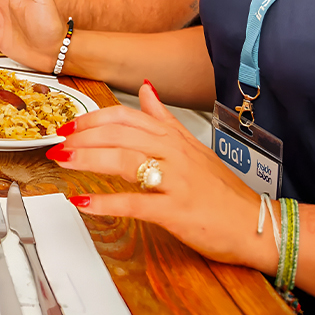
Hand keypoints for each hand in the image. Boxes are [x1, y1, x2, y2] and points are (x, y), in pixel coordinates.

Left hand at [53, 82, 278, 274]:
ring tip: (62, 161)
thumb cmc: (223, 191)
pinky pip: (136, 203)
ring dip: (87, 159)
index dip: (92, 118)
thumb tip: (147, 89)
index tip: (69, 125)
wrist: (257, 225)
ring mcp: (176, 181)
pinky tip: (83, 202)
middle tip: (57, 143)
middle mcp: (174, 153)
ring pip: (125, 160)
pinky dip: (106, 202)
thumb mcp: (194, 147)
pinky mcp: (177, 211)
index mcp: (174, 138)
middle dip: (82, 136)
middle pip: (120, 134)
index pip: (126, 117)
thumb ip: (165, 119)